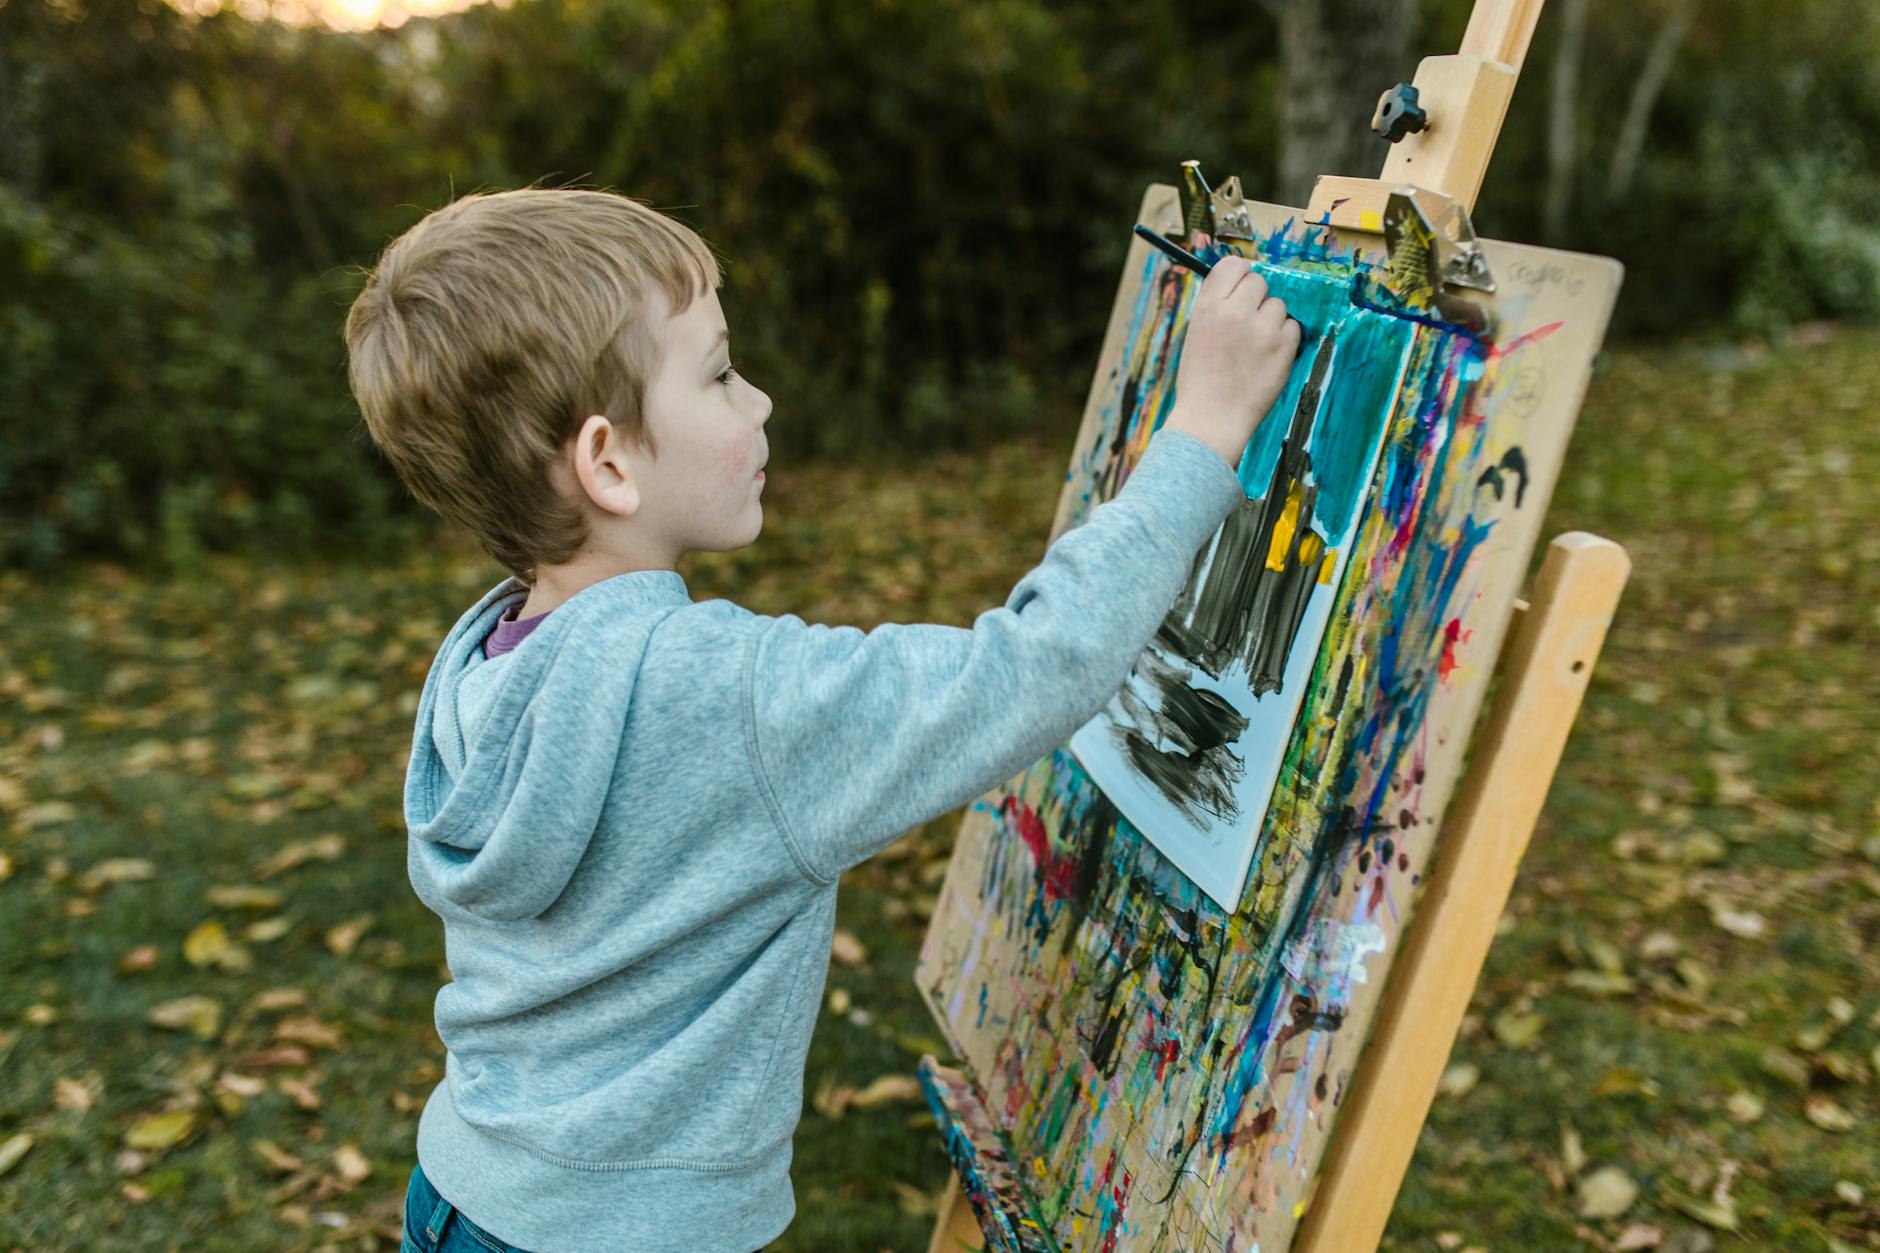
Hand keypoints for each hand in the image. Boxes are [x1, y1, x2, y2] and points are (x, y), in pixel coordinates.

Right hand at [1162, 256, 1301, 469]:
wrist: (1212, 418)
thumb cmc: (1202, 378)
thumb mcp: (1198, 332)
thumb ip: (1219, 306)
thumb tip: (1245, 285)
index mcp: (1208, 306)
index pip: (1234, 265)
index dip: (1240, 275)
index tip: (1241, 290)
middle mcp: (1235, 311)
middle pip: (1259, 282)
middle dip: (1256, 299)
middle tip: (1247, 325)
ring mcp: (1262, 329)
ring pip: (1278, 305)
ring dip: (1271, 321)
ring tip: (1254, 347)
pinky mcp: (1283, 347)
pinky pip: (1293, 327)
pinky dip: (1284, 340)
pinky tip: (1267, 358)